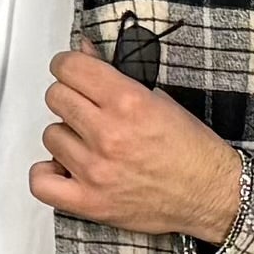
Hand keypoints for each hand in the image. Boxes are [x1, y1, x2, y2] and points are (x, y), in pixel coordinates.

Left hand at [33, 51, 243, 243]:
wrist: (211, 193)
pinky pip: (42, 183)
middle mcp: (108, 135)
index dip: (67, 66)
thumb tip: (83, 52)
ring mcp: (96, 170)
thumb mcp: (158, 99)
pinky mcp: (90, 202)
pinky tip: (64, 168)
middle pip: (56, 97)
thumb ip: (116, 75)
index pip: (69, 67)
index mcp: (127, 102)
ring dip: (66, 136)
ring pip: (50, 136)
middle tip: (85, 109)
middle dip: (69, 98)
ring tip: (88, 143)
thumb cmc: (191, 149)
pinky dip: (47, 174)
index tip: (71, 71)